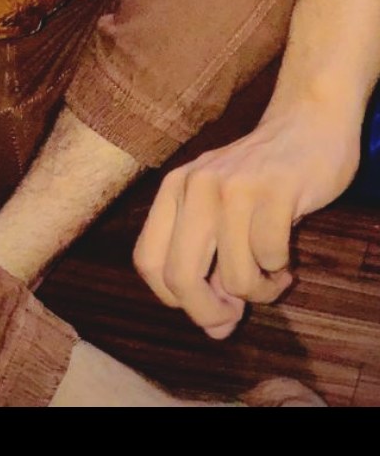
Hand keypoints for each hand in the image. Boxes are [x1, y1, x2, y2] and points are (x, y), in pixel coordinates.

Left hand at [133, 108, 360, 338]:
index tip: (209, 303)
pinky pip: (271, 257)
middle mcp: (195, 184)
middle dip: (211, 312)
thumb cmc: (260, 177)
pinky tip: (287, 259)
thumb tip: (214, 332)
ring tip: (272, 275)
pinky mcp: (273, 188)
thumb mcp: (221, 214)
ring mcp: (233, 185)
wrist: (306, 123)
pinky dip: (280, 271)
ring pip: (235, 276)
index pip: (148, 263)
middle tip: (239, 312)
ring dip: (260, 292)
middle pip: (180, 277)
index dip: (176, 299)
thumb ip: (209, 268)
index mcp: (173, 189)